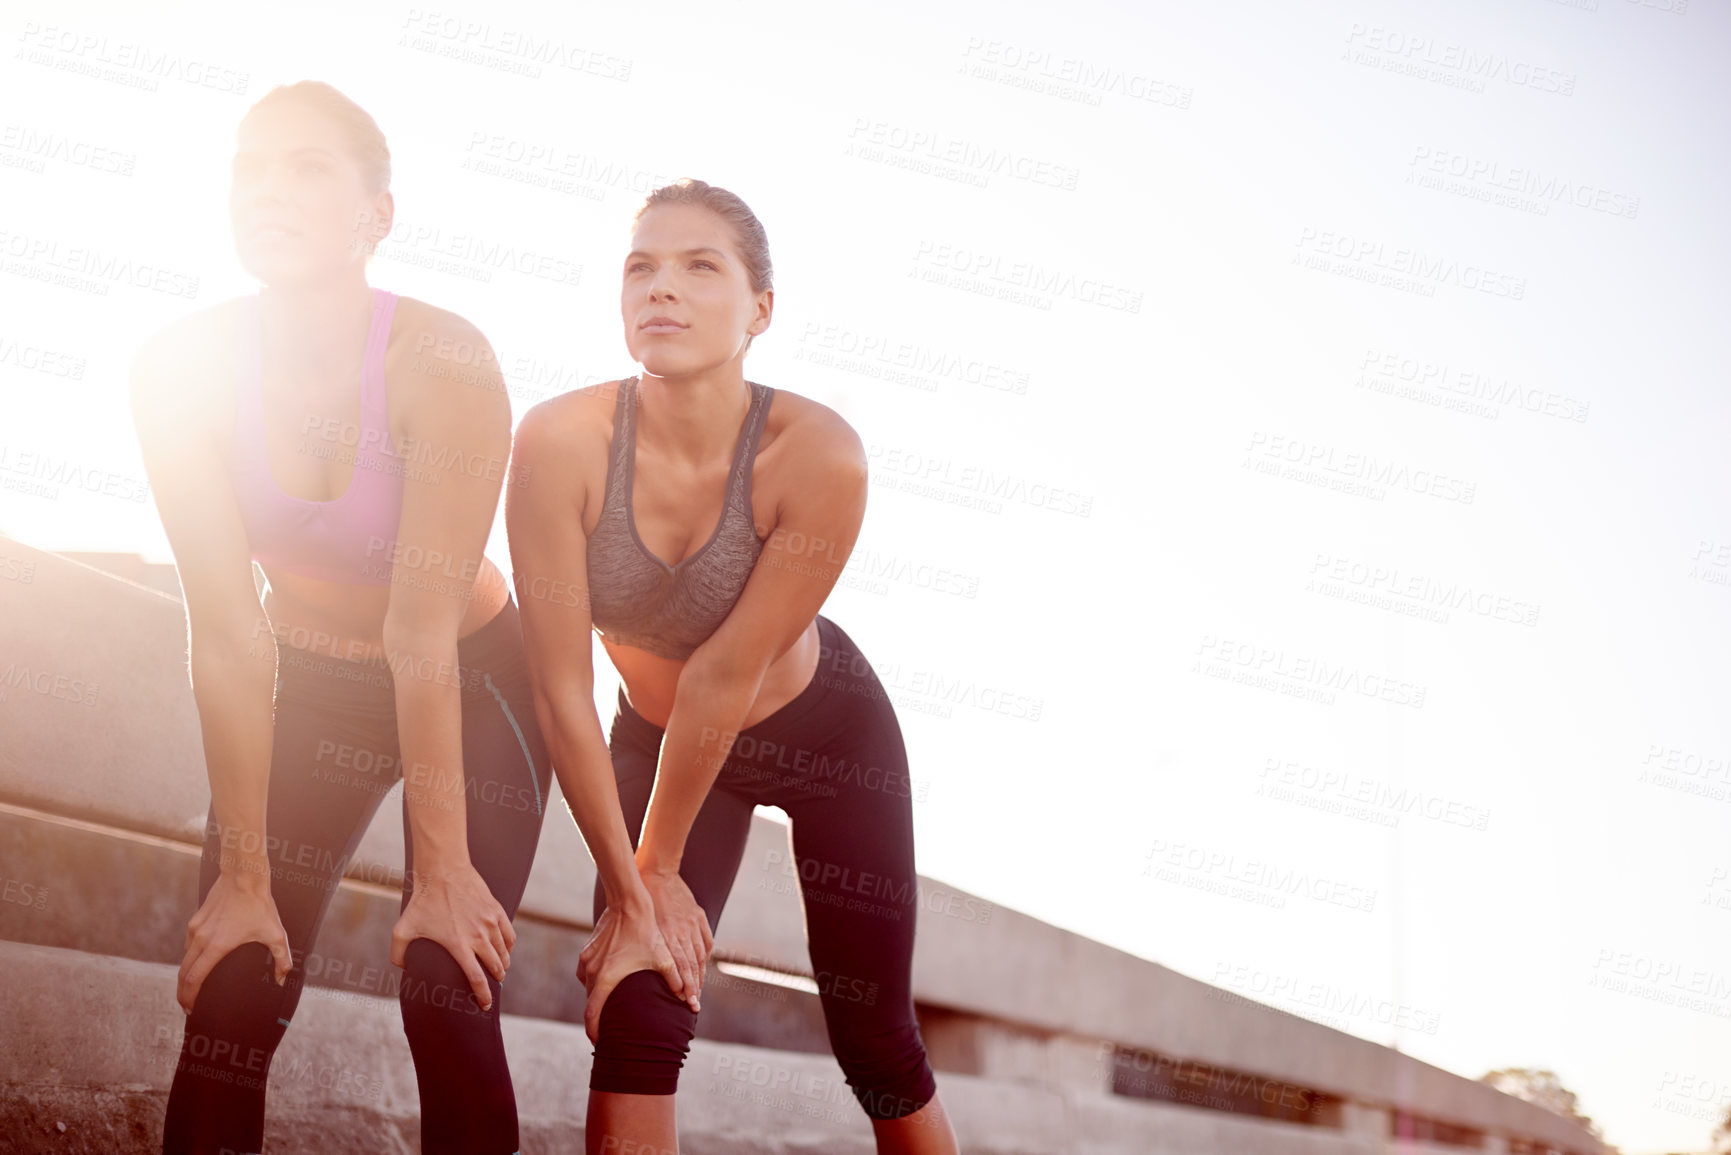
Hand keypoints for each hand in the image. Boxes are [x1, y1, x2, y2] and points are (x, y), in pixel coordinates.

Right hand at [179, 870, 292, 1014]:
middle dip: (182, 993)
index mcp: (216, 946)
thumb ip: (281, 958)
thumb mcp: (276, 933)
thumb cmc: (259, 904)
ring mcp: (195, 929)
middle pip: (183, 973)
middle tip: (187, 1006)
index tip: (190, 1008)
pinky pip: (189, 945)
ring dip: (185, 975)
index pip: (194, 979)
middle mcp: (200, 939)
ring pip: (184, 959)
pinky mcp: (195, 921)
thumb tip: (281, 979)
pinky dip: (190, 958)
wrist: (243, 875)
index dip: (189, 997)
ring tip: (192, 988)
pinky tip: (198, 963)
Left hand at [391, 861, 513, 1011]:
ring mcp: (490, 922)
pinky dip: (509, 947)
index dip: (483, 996)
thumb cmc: (422, 899)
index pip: (477, 979)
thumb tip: (402, 969)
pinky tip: (506, 950)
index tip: (485, 1005)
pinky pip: (510, 935)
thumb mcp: (402, 928)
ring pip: (505, 952)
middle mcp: (478, 936)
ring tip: (499, 970)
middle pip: (495, 967)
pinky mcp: (496, 910)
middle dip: (495, 980)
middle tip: (492, 987)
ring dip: (503, 965)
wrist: (443, 870)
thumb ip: (398, 953)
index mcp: (458, 945)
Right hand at [575, 895, 686, 1043]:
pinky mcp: (586, 952)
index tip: (599, 1043)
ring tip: (610, 1005)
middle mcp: (592, 972)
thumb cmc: (646, 932)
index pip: (592, 1015)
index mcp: (606, 979)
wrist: (628, 904)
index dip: (594, 1032)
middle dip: (598, 1017)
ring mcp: (586, 961)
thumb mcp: (663, 959)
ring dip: (597, 998)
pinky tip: (608, 981)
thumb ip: (676, 981)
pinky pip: (587, 975)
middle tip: (609, 1028)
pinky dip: (595, 982)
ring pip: (588, 988)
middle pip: (590, 1003)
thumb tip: (691, 1000)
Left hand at [640, 868, 711, 1014]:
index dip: (686, 986)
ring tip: (698, 992)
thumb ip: (645, 946)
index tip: (688, 1002)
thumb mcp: (641, 926)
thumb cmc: (641, 901)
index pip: (681, 967)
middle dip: (694, 987)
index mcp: (667, 934)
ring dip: (700, 975)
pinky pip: (706, 942)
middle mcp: (682, 931)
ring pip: (700, 955)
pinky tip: (702, 968)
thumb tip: (635, 970)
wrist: (656, 873)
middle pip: (692, 965)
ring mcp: (692, 924)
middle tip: (695, 1005)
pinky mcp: (698, 916)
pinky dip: (704, 957)